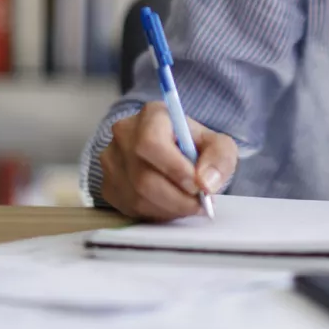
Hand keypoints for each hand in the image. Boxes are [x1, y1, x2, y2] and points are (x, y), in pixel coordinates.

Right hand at [99, 101, 237, 221]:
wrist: (174, 152)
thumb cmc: (193, 146)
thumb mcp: (217, 144)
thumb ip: (219, 158)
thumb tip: (207, 182)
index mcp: (151, 115)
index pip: (151, 143)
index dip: (174, 169)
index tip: (197, 185)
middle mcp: (124, 134)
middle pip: (143, 176)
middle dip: (177, 198)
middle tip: (199, 204)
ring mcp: (112, 160)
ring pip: (137, 196)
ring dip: (169, 208)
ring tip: (189, 205)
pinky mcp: (108, 185)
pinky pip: (130, 207)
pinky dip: (156, 213)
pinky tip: (171, 205)